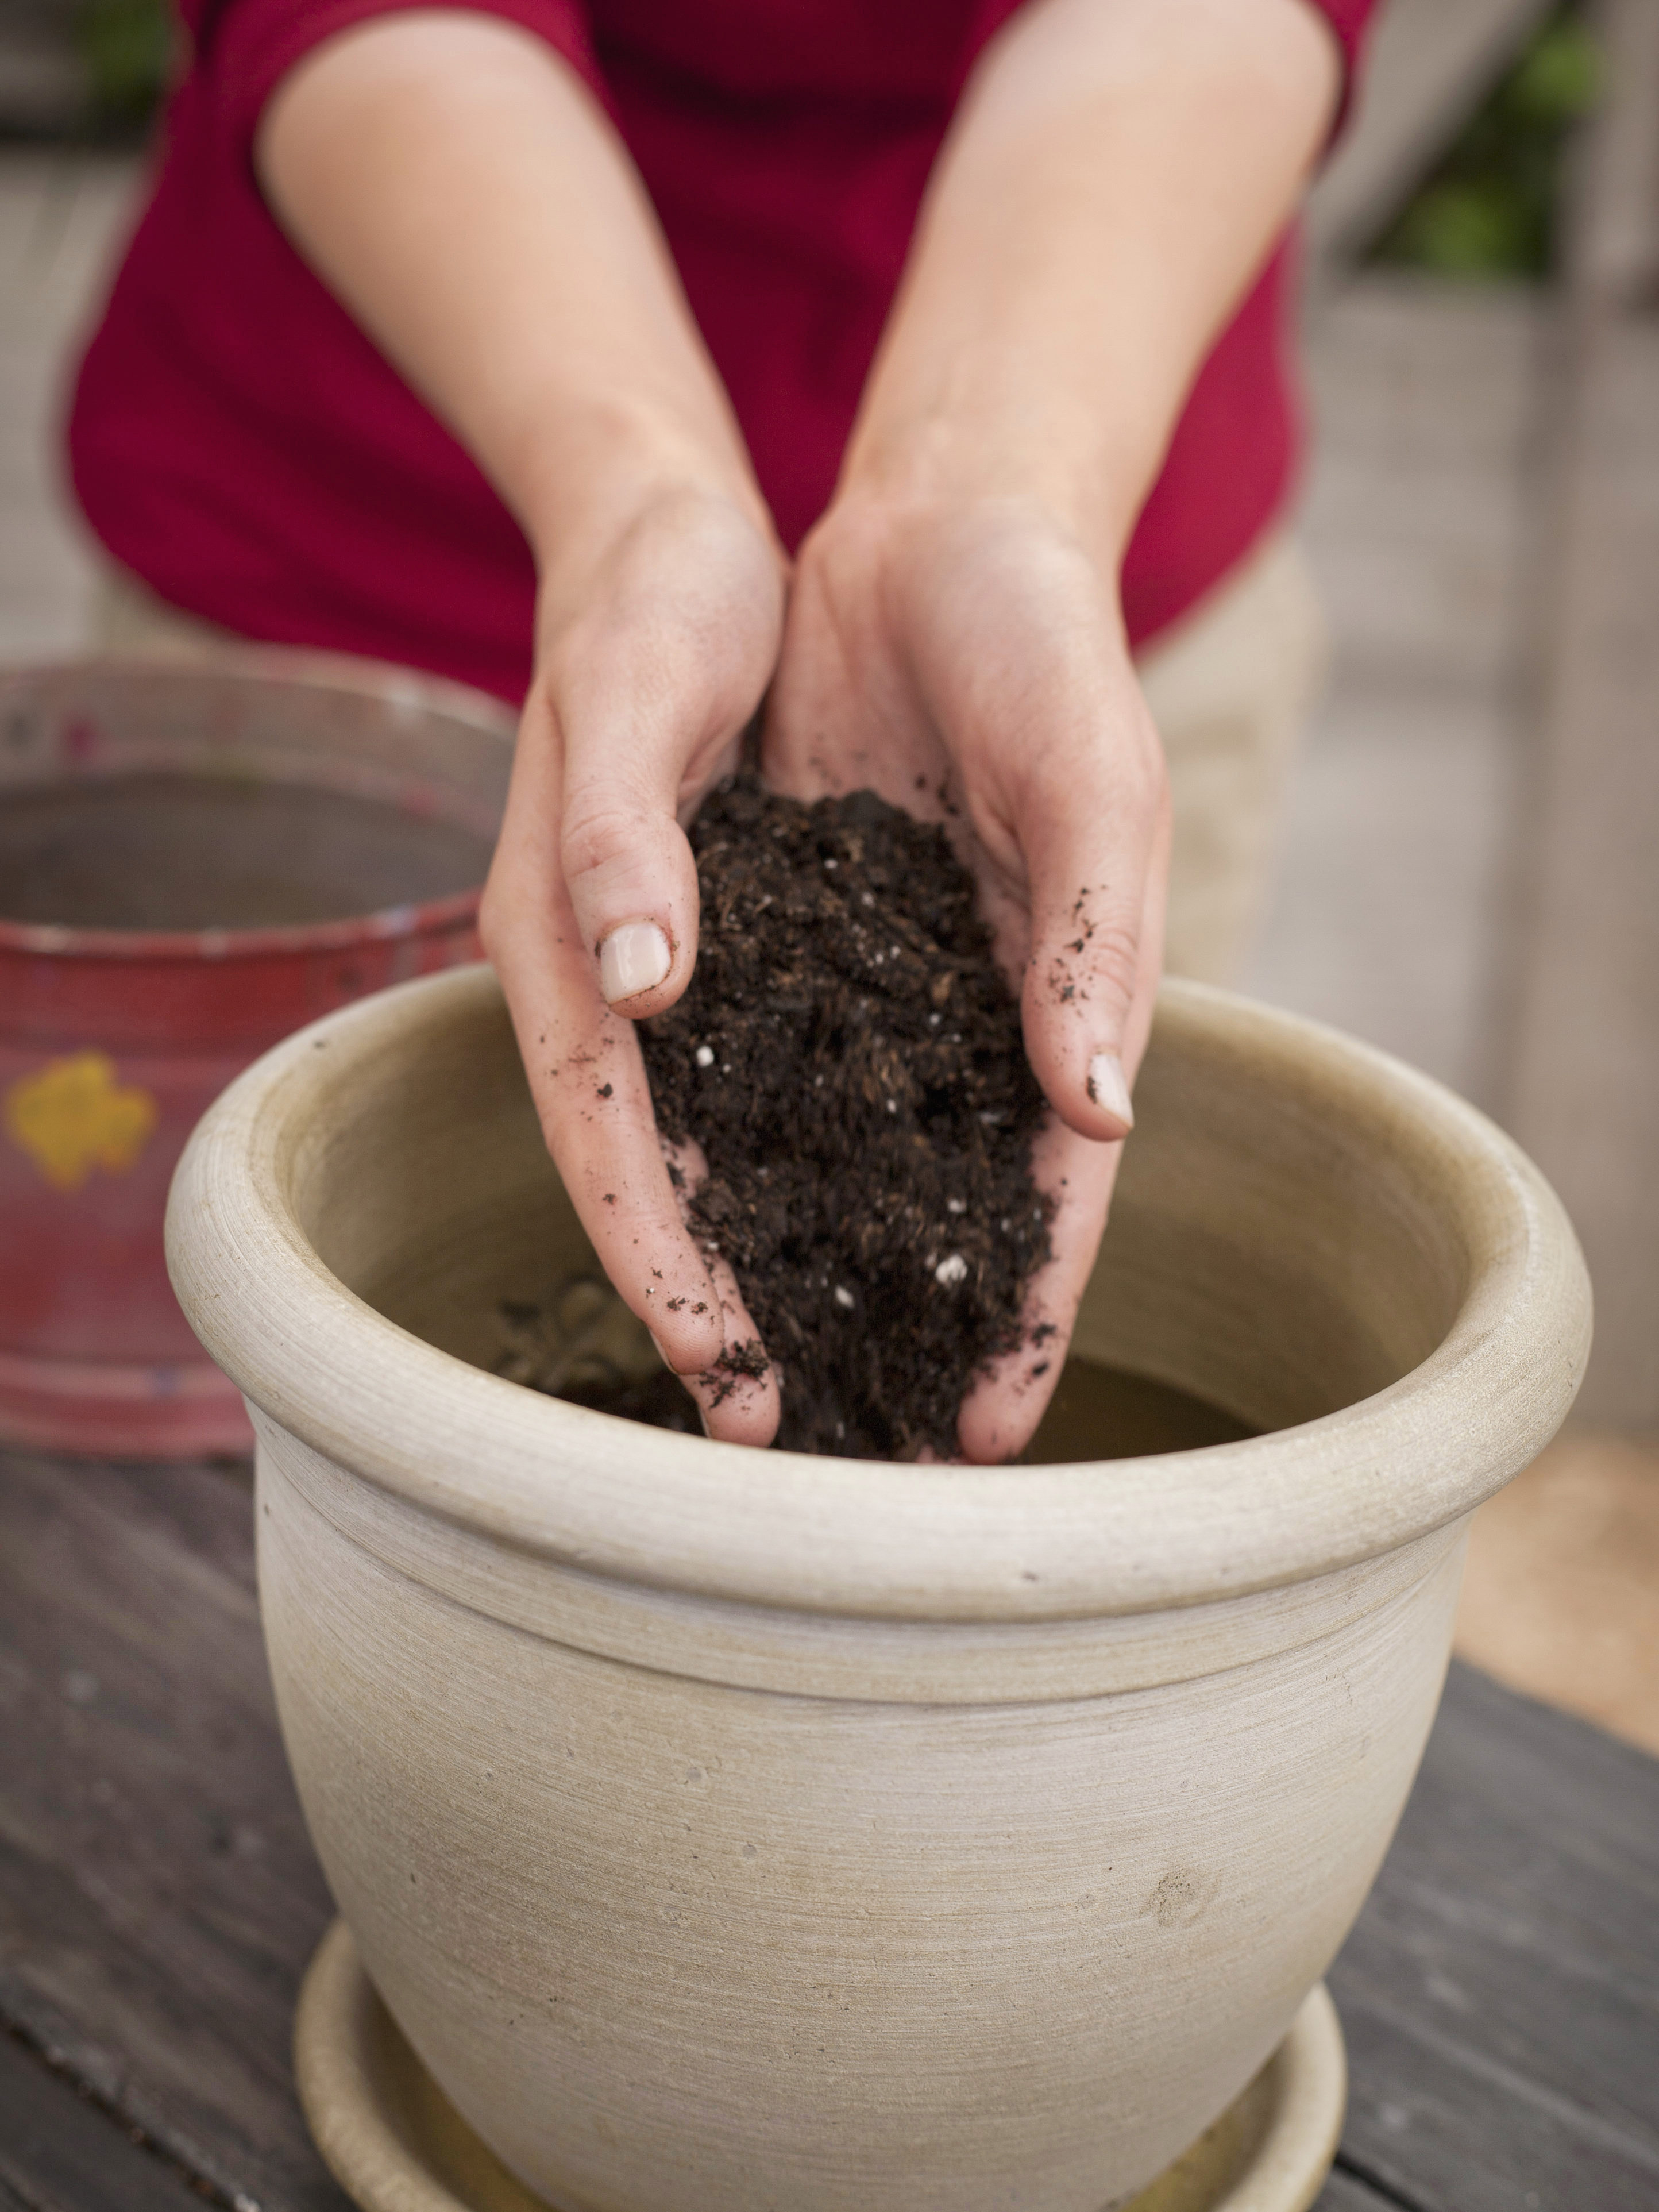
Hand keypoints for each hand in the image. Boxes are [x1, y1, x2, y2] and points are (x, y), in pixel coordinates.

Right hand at [480, 477, 786, 1442]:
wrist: (677, 538)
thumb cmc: (646, 603)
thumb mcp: (626, 691)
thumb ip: (617, 840)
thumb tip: (643, 992)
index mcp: (567, 942)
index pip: (607, 1133)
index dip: (657, 1261)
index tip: (719, 1373)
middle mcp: (625, 983)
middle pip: (667, 1177)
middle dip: (725, 1307)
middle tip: (793, 1437)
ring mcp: (694, 976)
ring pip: (739, 1149)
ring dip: (795, 1261)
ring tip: (872, 1373)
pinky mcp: (761, 951)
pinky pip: (801, 1079)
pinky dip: (844, 1160)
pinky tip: (907, 1226)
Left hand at [762, 488, 1169, 1459]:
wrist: (936, 539)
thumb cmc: (1048, 653)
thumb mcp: (1094, 781)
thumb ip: (1099, 942)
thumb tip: (1095, 1119)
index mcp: (1060, 999)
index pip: (1048, 1190)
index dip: (1026, 1310)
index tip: (991, 1434)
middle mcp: (961, 1014)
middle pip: (930, 1202)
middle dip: (898, 1327)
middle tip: (850, 1456)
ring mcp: (869, 982)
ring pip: (833, 1151)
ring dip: (801, 1264)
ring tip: (754, 1379)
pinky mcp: (785, 932)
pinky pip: (750, 1057)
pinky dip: (727, 1140)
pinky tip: (685, 1223)